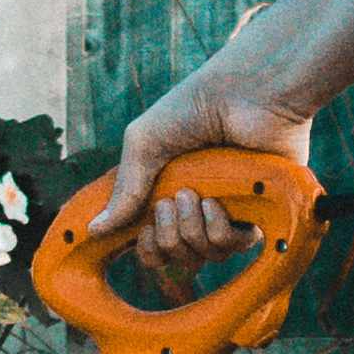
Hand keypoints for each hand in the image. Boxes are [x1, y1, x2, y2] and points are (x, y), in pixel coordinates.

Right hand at [95, 58, 322, 276]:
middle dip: (167, 238)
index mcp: (170, 193)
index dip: (148, 249)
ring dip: (191, 230)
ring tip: (193, 196)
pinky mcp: (260, 214)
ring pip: (205, 256)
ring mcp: (230, 213)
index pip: (156, 246)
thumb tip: (93, 230)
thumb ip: (124, 190)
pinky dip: (219, 229)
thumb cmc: (194, 109)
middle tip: (170, 203)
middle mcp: (199, 209)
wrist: (245, 95)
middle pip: (177, 257)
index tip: (144, 230)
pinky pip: (234, 247)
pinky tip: (215, 204)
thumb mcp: (145, 143)